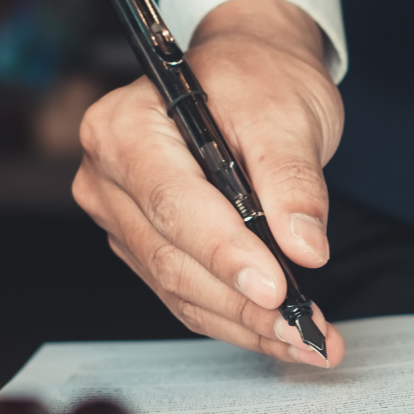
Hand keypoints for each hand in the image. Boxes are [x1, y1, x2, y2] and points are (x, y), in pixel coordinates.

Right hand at [73, 0, 345, 366]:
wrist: (250, 73)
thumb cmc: (257, 78)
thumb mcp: (284, 113)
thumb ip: (292, 180)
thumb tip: (303, 247)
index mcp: (125, 128)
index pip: (173, 204)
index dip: (224, 252)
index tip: (275, 287)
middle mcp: (109, 176)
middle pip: (172, 258)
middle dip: (243, 302)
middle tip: (304, 329)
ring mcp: (122, 215)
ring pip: (179, 288)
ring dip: (244, 322)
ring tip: (305, 340)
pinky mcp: (145, 245)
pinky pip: (186, 294)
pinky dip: (235, 318)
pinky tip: (279, 334)